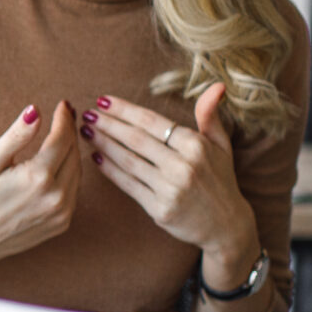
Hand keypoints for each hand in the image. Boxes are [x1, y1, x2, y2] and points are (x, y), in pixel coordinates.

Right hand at [0, 101, 81, 277]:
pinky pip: (73, 191)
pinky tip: (59, 163)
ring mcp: (61, 213)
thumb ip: (17, 135)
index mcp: (38, 177)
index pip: (62, 139)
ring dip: (72, 152)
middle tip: (65, 114)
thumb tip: (36, 110)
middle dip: (70, 132)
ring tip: (63, 135)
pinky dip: (69, 173)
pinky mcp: (62, 224)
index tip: (63, 105)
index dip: (64, 118)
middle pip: (74, 154)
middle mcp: (56, 197)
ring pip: (77, 172)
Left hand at [83, 83, 258, 288]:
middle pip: (136, 139)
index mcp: (196, 145)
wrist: (226, 225)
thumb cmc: (220, 179)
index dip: (125, 110)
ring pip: (128, 161)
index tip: (103, 100)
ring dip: (103, 144)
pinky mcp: (160, 209)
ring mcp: (171, 189)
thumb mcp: (221, 145)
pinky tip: (95, 158)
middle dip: (108, 124)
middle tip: (87, 114)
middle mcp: (183, 166)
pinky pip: (128, 184)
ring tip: (85, 131)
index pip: (152, 122)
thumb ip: (210, 115)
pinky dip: (109, 170)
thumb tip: (216, 85)